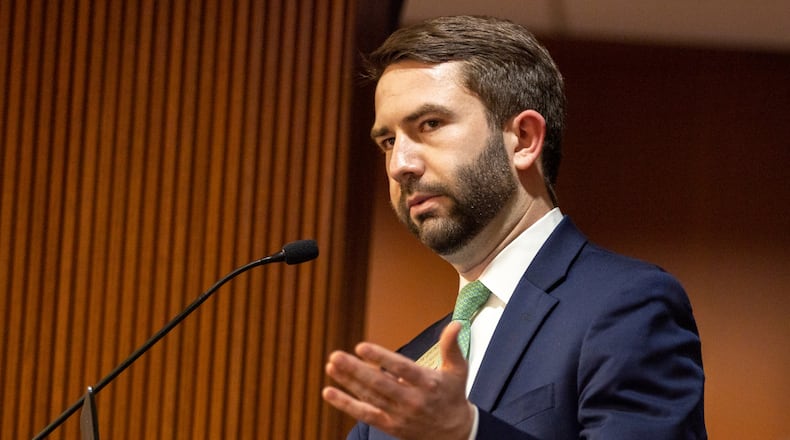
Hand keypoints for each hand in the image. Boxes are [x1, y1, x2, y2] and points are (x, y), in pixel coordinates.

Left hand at [322, 322, 474, 439]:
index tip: (361, 347)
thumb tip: (456, 324)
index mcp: (428, 383)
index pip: (401, 369)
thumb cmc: (452, 395)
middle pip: (379, 384)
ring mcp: (400, 415)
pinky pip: (365, 415)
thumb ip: (452, 346)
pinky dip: (346, 404)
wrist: (454, 433)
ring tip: (331, 366)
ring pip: (369, 398)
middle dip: (356, 370)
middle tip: (336, 356)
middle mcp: (412, 400)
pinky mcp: (390, 426)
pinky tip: (329, 392)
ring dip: (348, 383)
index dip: (381, 358)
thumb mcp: (458, 370)